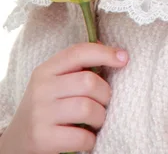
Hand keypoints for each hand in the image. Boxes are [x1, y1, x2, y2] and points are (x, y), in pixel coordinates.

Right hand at [0, 42, 128, 153]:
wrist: (16, 143)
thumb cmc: (46, 108)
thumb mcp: (54, 83)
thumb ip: (77, 68)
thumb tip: (113, 51)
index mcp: (46, 70)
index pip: (79, 52)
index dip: (105, 53)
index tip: (124, 58)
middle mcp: (41, 88)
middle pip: (89, 82)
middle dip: (105, 94)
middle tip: (103, 103)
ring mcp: (40, 114)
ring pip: (88, 108)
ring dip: (100, 117)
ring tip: (95, 121)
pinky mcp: (43, 139)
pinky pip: (81, 136)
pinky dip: (90, 140)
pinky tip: (86, 139)